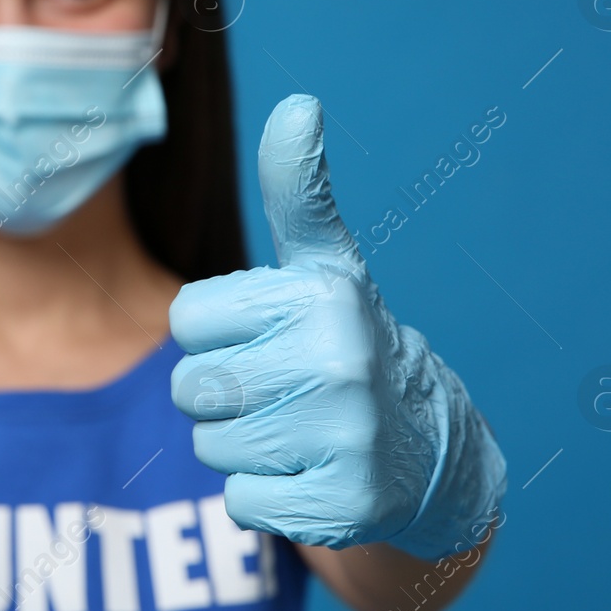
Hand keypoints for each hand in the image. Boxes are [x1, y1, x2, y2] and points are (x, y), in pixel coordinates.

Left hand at [168, 94, 505, 560]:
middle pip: (190, 387)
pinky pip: (239, 505)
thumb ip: (300, 190)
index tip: (268, 334)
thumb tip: (299, 104)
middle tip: (281, 389)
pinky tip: (311, 476)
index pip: (185, 320)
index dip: (216, 333)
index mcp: (321, 296)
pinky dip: (263, 498)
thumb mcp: (326, 265)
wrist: (425, 449)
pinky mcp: (341, 506)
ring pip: (210, 447)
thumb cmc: (344, 341)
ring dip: (240, 446)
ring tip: (297, 431)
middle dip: (222, 393)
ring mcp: (344, 437)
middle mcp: (337, 361)